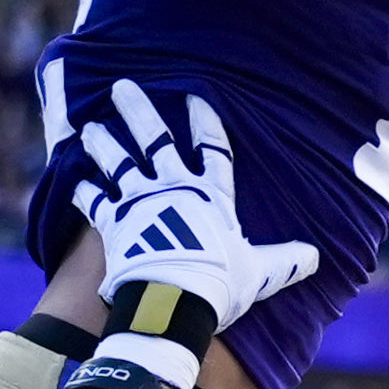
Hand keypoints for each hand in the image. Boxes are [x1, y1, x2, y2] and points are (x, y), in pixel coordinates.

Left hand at [72, 80, 319, 336]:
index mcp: (211, 195)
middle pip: (154, 140)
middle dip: (138, 111)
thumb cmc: (219, 284)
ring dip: (103, 145)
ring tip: (90, 129)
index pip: (212, 148)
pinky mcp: (114, 223)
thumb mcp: (260, 273)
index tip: (194, 96)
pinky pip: (94, 203)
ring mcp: (140, 202)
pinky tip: (73, 184)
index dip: (204, 121)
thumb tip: (315, 258)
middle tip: (121, 88)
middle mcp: (173, 188)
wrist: (174, 300)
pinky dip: (83, 193)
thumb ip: (284, 261)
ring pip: (118, 162)